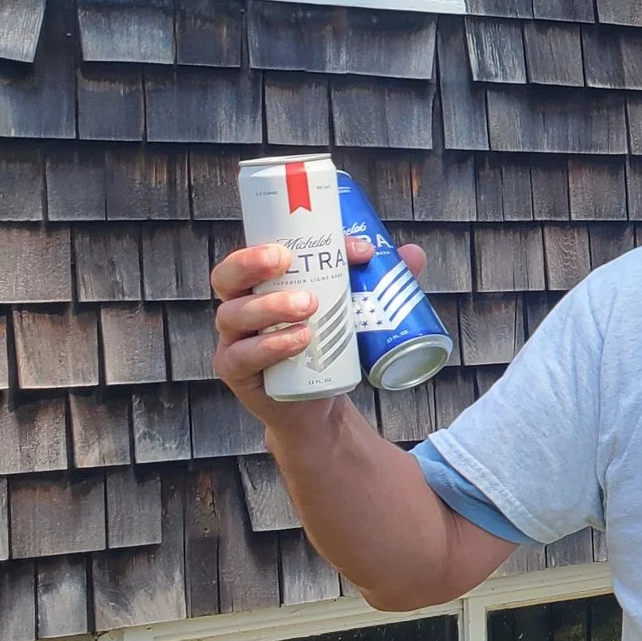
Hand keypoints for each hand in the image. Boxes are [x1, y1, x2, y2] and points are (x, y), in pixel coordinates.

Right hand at [211, 237, 424, 426]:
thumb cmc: (329, 344)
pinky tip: (300, 339)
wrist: (318, 402)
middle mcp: (240, 305)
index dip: (288, 239)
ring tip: (309, 305)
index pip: (261, 250)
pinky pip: (241, 356)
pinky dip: (270, 346)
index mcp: (261, 283)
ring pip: (235, 314)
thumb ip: (379, 281)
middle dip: (252, 262)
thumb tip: (413, 253)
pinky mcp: (236, 371)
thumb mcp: (354, 310)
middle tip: (287, 260)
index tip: (337, 245)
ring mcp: (235, 339)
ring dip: (271, 306)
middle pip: (228, 275)